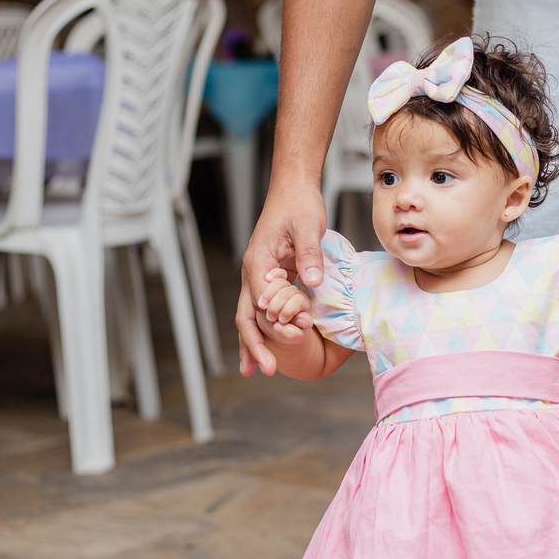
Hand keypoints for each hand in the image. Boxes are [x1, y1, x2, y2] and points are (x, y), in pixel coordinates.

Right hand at [237, 179, 327, 375]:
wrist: (293, 188)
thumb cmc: (299, 204)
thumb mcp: (308, 227)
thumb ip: (309, 255)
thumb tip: (312, 282)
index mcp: (259, 262)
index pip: (258, 303)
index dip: (271, 326)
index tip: (287, 343)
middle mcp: (253, 271)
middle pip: (246, 315)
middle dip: (253, 344)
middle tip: (263, 371)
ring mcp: (258, 274)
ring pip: (249, 314)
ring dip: (252, 341)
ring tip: (255, 369)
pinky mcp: (268, 275)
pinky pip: (261, 306)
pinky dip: (262, 327)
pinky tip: (266, 343)